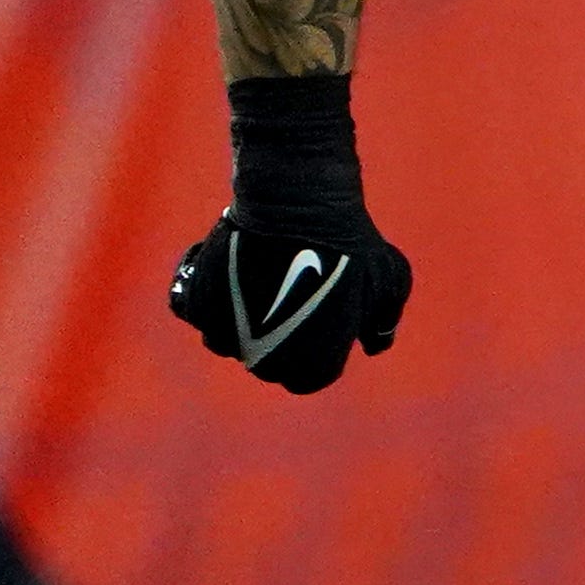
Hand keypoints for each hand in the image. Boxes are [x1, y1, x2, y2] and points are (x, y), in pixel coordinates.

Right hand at [168, 80, 414, 394]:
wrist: (298, 205)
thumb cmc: (350, 245)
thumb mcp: (389, 281)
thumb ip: (381, 319)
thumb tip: (374, 344)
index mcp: (312, 366)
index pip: (308, 379)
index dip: (314, 353)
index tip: (317, 325)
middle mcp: (263, 361)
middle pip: (265, 364)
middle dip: (277, 340)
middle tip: (288, 299)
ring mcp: (225, 335)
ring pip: (226, 342)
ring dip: (240, 323)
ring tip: (260, 283)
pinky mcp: (195, 305)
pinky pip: (195, 313)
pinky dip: (206, 297)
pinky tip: (225, 271)